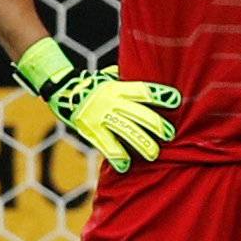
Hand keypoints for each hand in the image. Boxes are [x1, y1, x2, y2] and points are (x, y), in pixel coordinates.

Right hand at [15, 38, 179, 173]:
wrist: (63, 91)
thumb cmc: (95, 85)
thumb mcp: (111, 78)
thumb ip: (129, 82)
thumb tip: (153, 74)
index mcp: (118, 88)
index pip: (143, 90)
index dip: (160, 95)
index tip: (177, 100)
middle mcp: (111, 102)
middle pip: (139, 114)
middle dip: (157, 126)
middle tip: (170, 134)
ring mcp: (100, 117)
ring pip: (126, 132)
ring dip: (142, 144)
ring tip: (154, 154)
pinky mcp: (91, 131)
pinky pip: (106, 146)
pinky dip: (117, 157)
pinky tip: (126, 166)